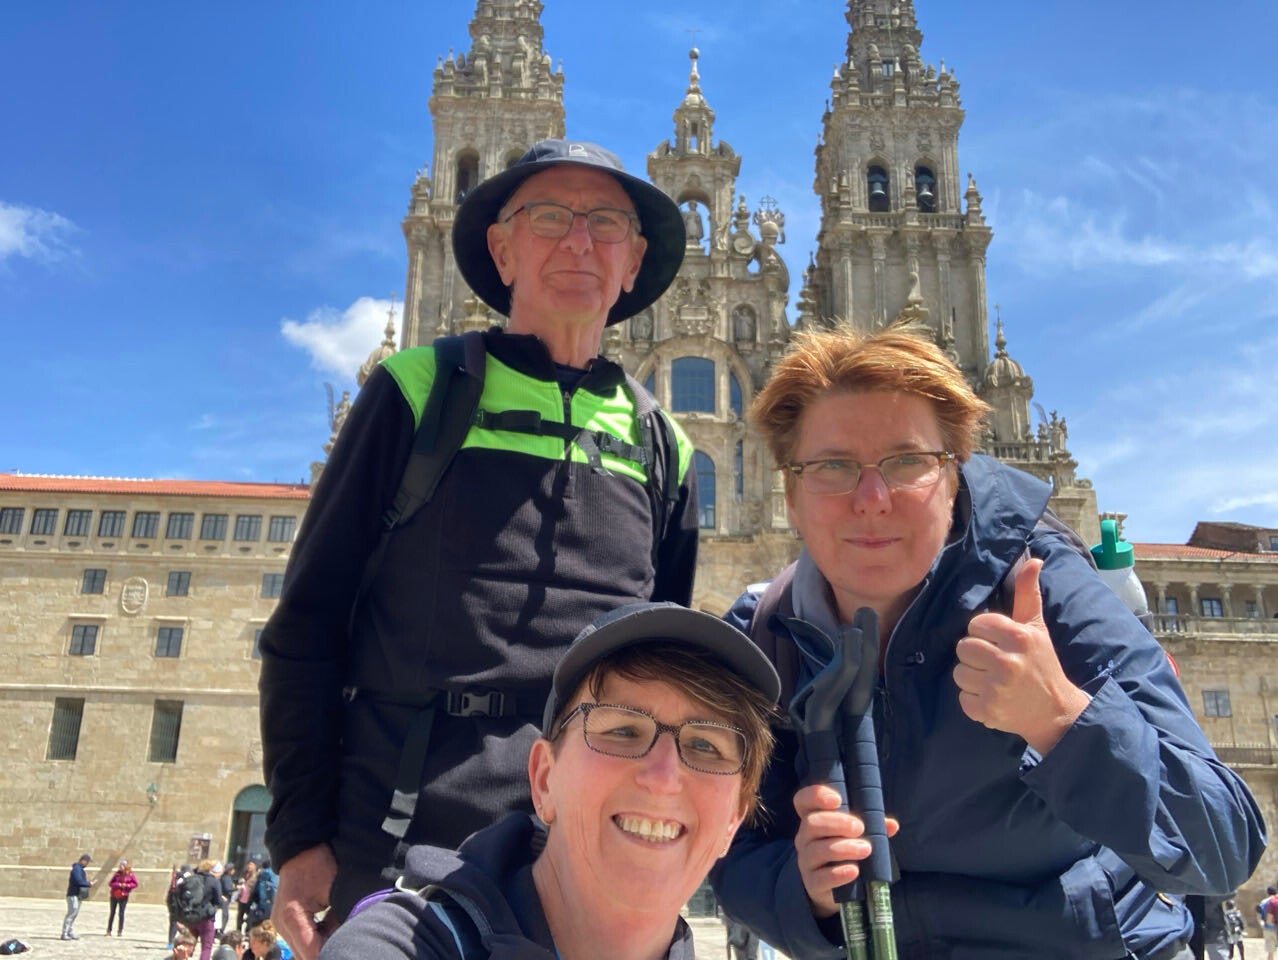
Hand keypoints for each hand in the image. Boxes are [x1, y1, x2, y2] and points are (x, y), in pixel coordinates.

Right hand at [273, 844, 337, 959]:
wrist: (300, 847)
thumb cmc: (319, 863)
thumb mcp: (335, 889)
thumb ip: (341, 917)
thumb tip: (352, 935)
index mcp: (293, 916)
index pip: (312, 952)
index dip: (331, 954)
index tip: (347, 952)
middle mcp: (282, 924)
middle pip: (305, 955)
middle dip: (327, 951)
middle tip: (348, 940)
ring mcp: (280, 925)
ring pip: (302, 950)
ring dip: (322, 946)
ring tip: (340, 929)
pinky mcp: (284, 922)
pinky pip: (301, 940)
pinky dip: (317, 938)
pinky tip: (331, 925)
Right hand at [792, 784, 897, 918]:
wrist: (840, 890)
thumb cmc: (849, 853)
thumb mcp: (859, 836)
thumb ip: (874, 827)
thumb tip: (891, 825)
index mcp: (814, 819)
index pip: (803, 800)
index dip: (816, 795)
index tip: (838, 799)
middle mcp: (805, 837)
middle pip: (811, 823)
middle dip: (837, 823)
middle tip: (860, 828)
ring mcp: (806, 860)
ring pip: (817, 850)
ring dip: (843, 848)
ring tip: (866, 849)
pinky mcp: (812, 883)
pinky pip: (821, 877)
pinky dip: (838, 873)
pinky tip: (855, 870)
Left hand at [954, 558, 1090, 753]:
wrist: (1056, 711)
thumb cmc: (1042, 664)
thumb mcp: (1036, 627)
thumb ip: (1027, 593)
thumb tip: (1034, 560)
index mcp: (1018, 637)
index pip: (975, 625)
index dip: (984, 633)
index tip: (999, 643)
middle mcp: (1007, 662)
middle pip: (963, 647)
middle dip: (976, 655)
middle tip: (995, 663)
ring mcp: (997, 689)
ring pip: (959, 672)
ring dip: (972, 678)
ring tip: (993, 681)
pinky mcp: (988, 711)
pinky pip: (962, 698)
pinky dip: (973, 700)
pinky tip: (992, 698)